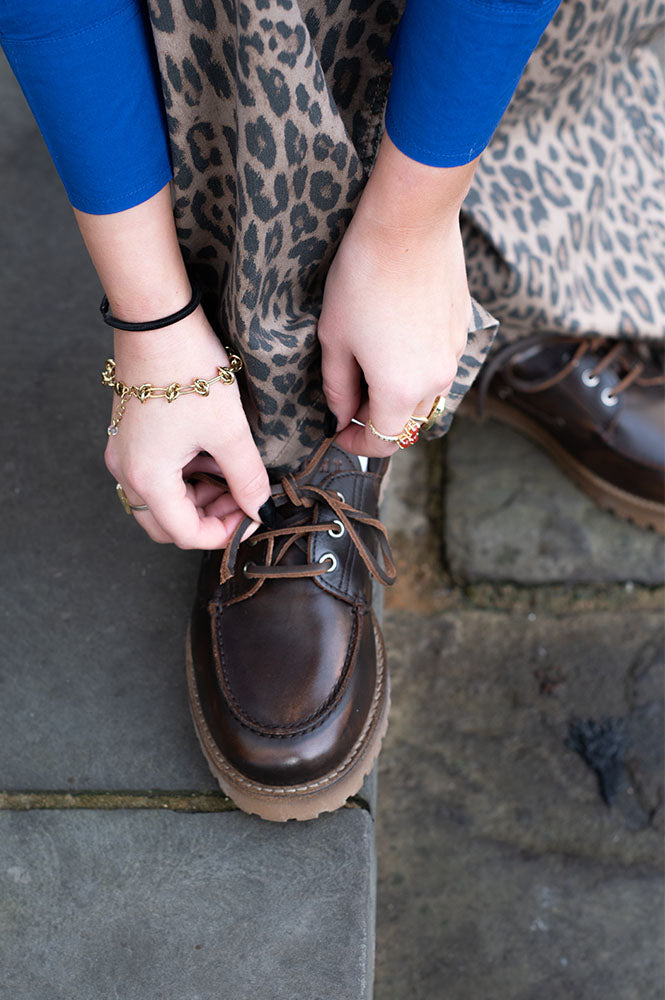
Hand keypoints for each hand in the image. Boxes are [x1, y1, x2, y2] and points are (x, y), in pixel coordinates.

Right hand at [104, 308, 269, 547]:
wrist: (159, 321)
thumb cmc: (189, 371)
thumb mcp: (229, 432)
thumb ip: (248, 479)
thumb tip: (260, 509)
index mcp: (147, 478)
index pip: (185, 533)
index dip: (224, 534)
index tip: (252, 517)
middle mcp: (126, 471)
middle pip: (167, 523)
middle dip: (208, 519)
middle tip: (243, 499)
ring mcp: (123, 453)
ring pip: (162, 500)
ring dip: (199, 497)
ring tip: (233, 473)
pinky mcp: (128, 436)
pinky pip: (156, 474)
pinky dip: (186, 476)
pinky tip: (212, 455)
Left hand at [318, 134, 475, 456]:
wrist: (410, 223)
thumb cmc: (362, 277)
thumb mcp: (334, 338)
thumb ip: (337, 387)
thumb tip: (341, 415)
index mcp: (400, 390)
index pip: (381, 442)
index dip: (355, 443)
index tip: (338, 432)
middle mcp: (435, 382)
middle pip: (407, 423)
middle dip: (376, 419)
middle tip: (348, 397)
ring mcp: (454, 356)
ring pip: (426, 397)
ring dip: (399, 395)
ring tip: (370, 364)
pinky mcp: (463, 332)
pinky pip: (439, 367)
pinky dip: (416, 368)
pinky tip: (394, 338)